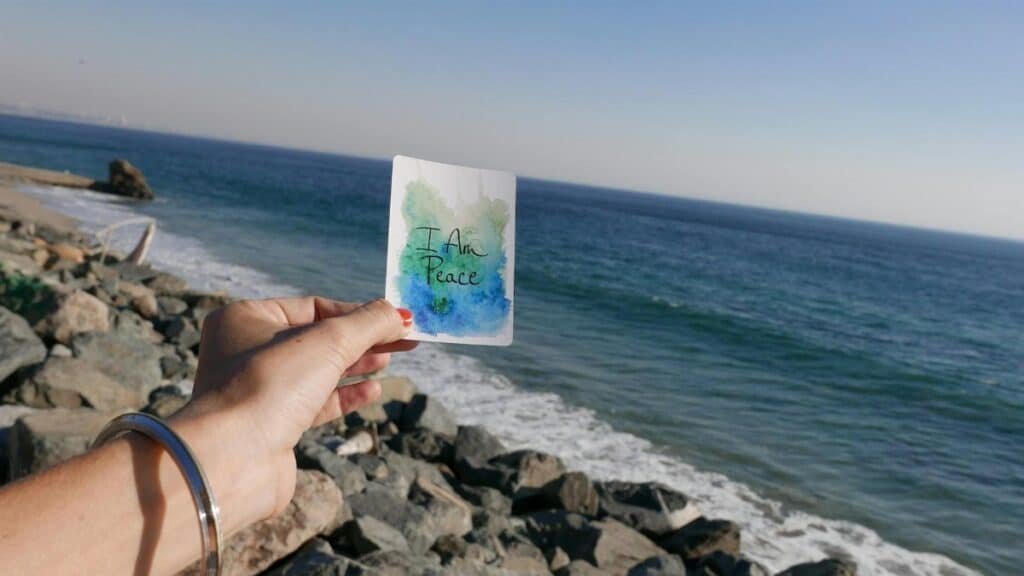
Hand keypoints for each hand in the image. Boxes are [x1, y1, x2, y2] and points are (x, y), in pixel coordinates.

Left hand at [174, 297, 415, 527]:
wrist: (234, 459)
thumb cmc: (271, 384)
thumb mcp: (329, 341)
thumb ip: (369, 322)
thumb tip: (401, 313)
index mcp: (246, 318)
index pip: (314, 307)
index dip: (358, 313)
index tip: (396, 319)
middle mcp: (245, 351)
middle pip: (318, 338)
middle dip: (362, 339)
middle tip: (405, 339)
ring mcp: (258, 390)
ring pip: (318, 371)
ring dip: (356, 365)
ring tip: (389, 360)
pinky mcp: (272, 425)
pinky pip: (314, 402)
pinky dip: (344, 395)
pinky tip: (372, 390)